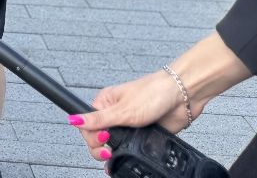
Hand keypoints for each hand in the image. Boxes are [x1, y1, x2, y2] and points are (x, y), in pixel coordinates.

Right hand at [70, 70, 202, 163]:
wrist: (183, 97)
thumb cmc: (153, 93)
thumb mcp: (123, 110)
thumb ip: (98, 119)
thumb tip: (73, 119)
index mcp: (104, 104)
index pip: (88, 126)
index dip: (92, 138)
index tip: (104, 141)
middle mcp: (115, 115)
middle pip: (99, 138)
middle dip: (101, 149)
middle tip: (109, 154)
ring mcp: (129, 126)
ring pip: (115, 146)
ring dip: (115, 154)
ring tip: (116, 159)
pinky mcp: (143, 135)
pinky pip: (131, 149)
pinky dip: (129, 156)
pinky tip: (126, 162)